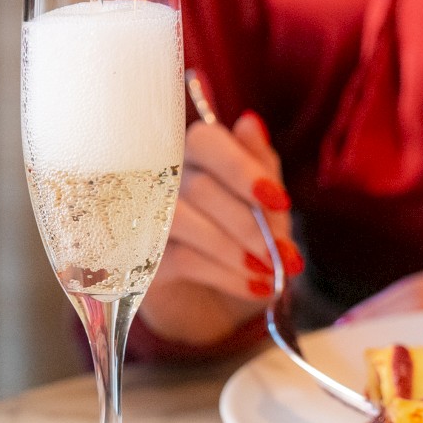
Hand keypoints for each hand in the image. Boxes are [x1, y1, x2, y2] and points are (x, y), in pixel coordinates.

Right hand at [138, 111, 302, 345]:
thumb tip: (251, 122)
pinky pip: (182, 260)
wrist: (218, 299)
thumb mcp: (262, 201)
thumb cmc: (241, 236)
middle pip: (199, 187)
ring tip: (272, 272)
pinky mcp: (139, 257)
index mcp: (193, 152)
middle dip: (249, 223)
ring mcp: (145, 216)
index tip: (280, 200)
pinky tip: (256, 286)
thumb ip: (260, 165)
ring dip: (235, 251)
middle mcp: (161, 176)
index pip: (205, 141)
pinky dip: (227, 275)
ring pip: (183, 221)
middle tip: (283, 252)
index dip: (243, 169)